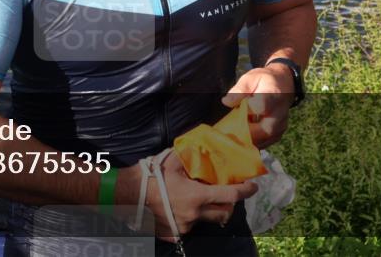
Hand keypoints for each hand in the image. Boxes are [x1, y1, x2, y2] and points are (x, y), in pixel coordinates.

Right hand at [134, 151, 257, 241]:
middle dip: (229, 205)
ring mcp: (184, 227)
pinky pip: (189, 227)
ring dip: (207, 211)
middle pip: (223, 214)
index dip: (245, 191)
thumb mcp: (172, 160)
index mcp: (197, 196)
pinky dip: (190, 217)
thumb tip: (204, 146)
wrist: (126, 195)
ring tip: (197, 200)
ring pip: (205, 221)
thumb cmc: (150, 175)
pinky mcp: (174, 234)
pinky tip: (179, 207)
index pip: (230, 196)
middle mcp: (194, 215)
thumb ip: (191, 156)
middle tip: (226, 195)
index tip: (253, 186)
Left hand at [223, 65, 294, 148]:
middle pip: (265, 130)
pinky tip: (243, 138)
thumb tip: (226, 102)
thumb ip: (239, 90)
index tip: (237, 109)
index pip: (262, 106)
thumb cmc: (264, 81)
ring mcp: (281, 124)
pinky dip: (253, 142)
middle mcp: (280, 112)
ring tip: (234, 136)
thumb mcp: (250, 78)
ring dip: (248, 140)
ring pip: (265, 139)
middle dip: (245, 133)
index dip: (248, 110)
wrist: (283, 84)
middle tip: (229, 132)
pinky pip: (266, 143)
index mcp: (272, 94)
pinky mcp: (279, 133)